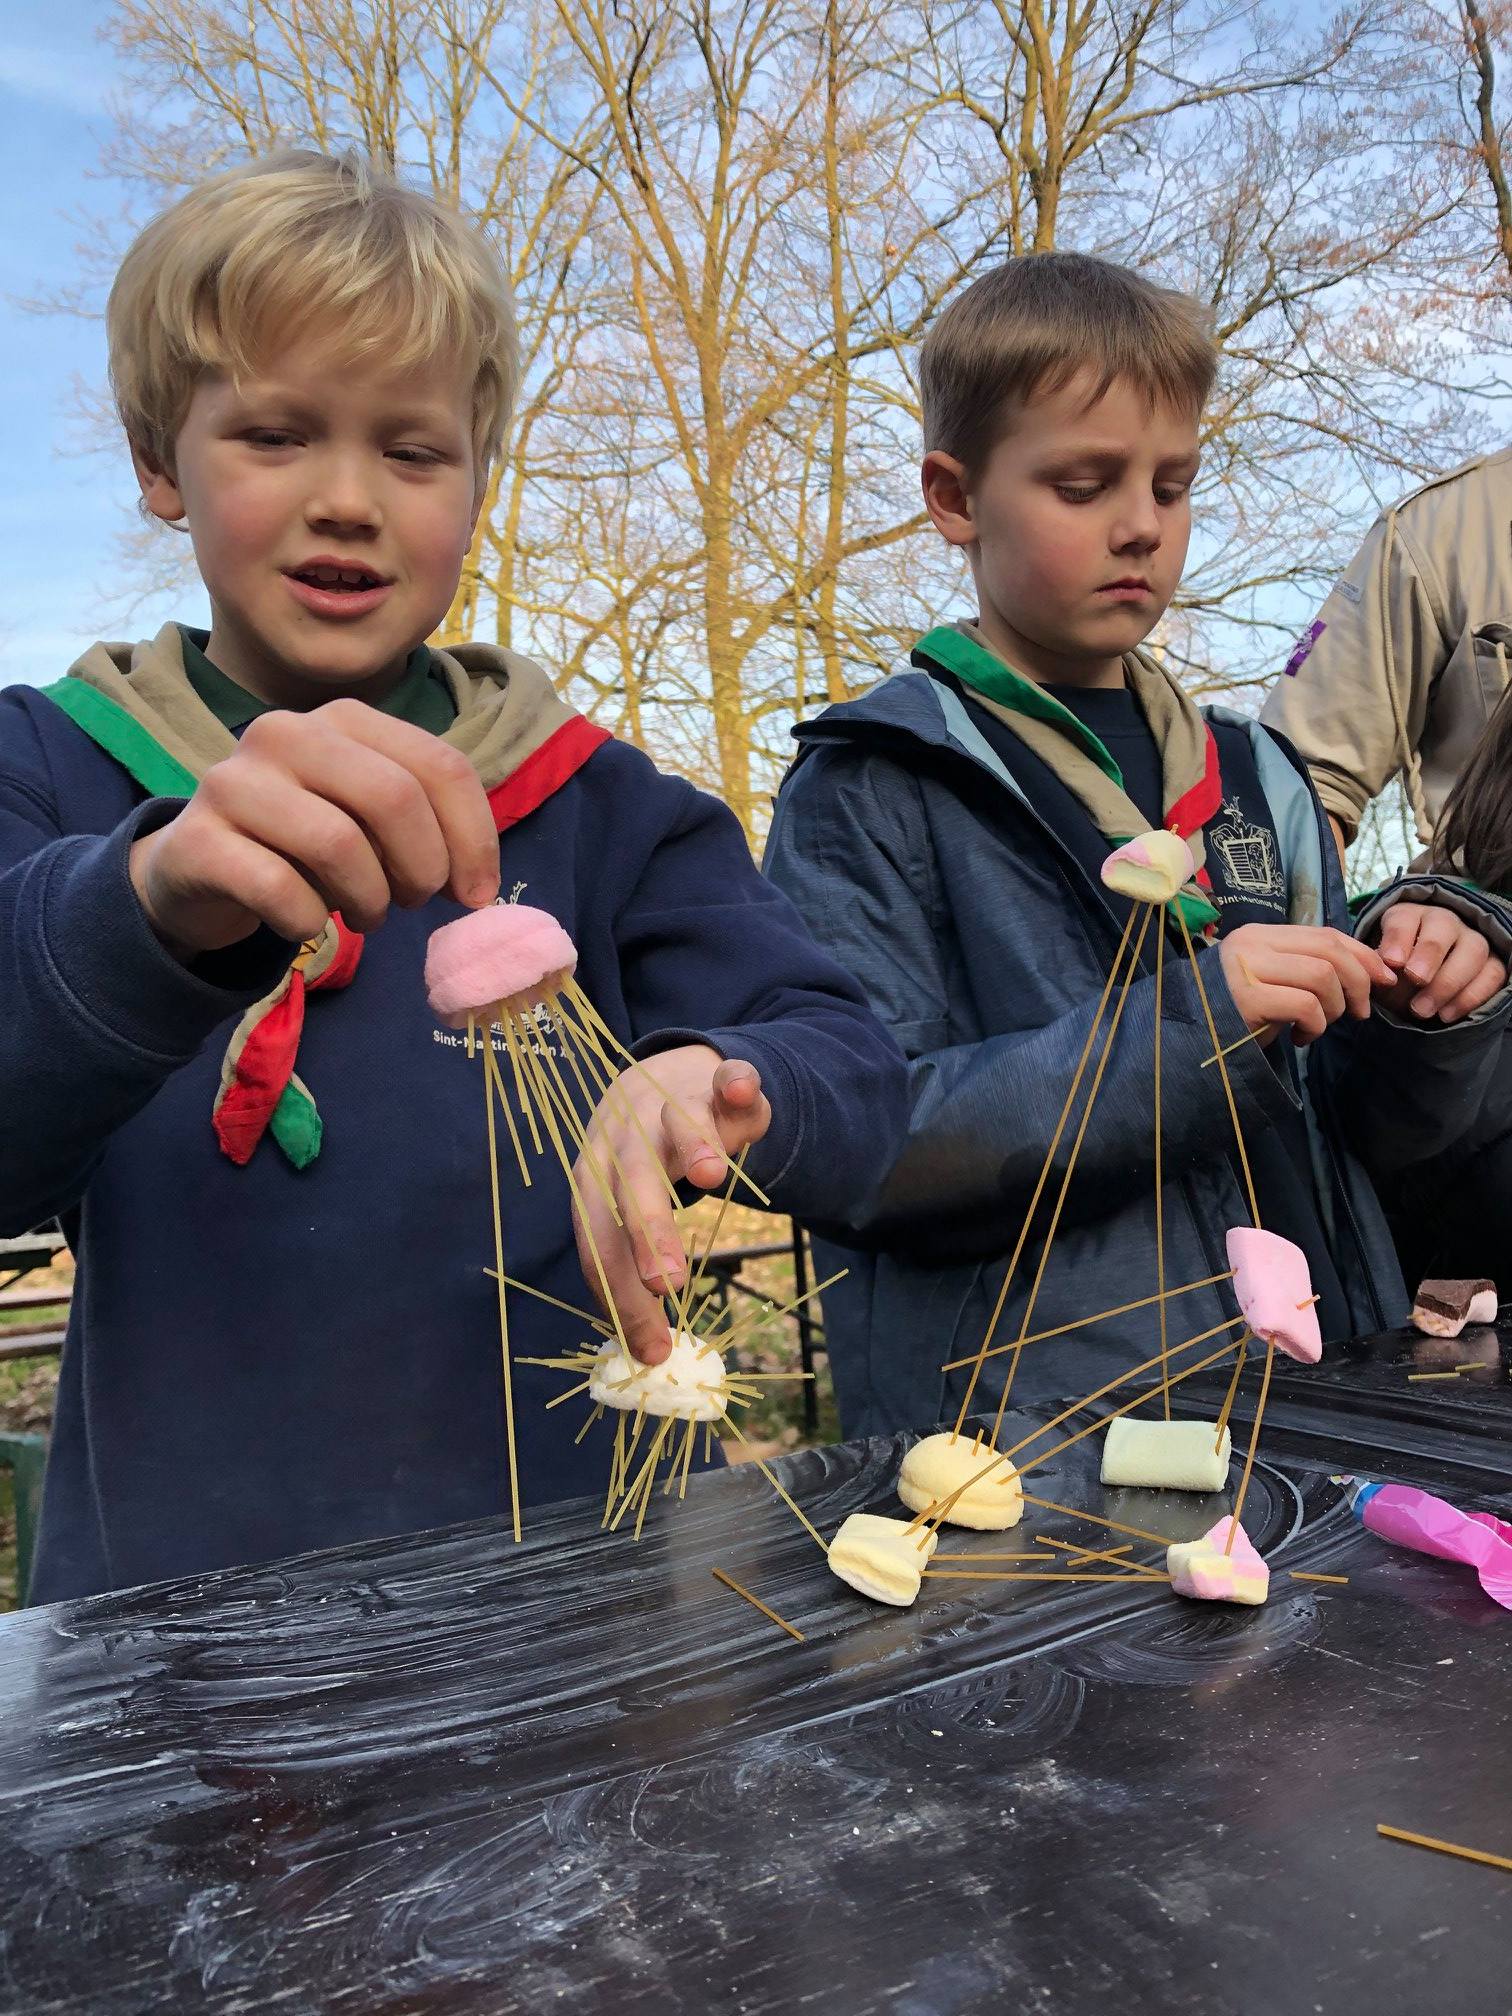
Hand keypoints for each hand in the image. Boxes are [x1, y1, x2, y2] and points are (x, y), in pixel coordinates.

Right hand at [128, 701, 499, 955]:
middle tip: (413, 903)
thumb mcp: (369, 822)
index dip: (474, 838)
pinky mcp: (197, 839)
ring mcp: (234, 782)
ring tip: (365, 915)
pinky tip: (306, 925)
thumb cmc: (302, 844)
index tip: (477, 894)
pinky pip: (280, 889)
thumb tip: (477, 887)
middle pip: (394, 798)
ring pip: (338, 844)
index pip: (439, 766)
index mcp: (343, 720)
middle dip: (422, 867)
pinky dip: (308, 922)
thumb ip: (427, 829)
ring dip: (369, 900)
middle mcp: (286, 733)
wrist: (196, 869)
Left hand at [571, 1048, 771, 1364]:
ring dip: (693, 1144)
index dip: (620, 1294)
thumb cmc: (647, 1164)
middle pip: (630, 1184)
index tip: (650, 1348)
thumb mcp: (628, 1208)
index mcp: (596, 1179)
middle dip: (646, 1232)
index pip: (599, 1241)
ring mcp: (670, 1104)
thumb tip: (647, 1351)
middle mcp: (625, 1139)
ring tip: (713, 1177)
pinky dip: (733, 1081)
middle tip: (667, 1283)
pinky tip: (740, 1090)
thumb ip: (636, 1265)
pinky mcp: (715, 1081)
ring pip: (676, 1123)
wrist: (667, 1080)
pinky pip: (726, 1076)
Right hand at [1218, 923, 1393, 1045]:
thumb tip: (1370, 971)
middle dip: (1358, 982)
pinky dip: (1315, 1026)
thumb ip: (1309, 968)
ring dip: (1334, 1008)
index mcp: (1262, 935)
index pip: (1326, 934)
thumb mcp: (1275, 983)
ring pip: (1322, 976)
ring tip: (1318, 1026)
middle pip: (1330, 951)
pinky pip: (1305, 1005)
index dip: (1362, 954)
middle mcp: (1253, 944)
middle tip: (1360, 1012)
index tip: (1383, 978)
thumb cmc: (1237, 1013)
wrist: (1190, 1038)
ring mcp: (1248, 968)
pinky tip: (1300, 1038)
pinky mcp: (1247, 998)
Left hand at [1372, 901, 1506, 1024]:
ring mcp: (1472, 941)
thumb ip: (1378, 969)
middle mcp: (1444, 922)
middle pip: (1444, 927)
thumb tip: (1382, 976)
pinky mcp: (1492, 964)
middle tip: (1415, 979)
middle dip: (1429, 954)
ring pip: (1473, 950)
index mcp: (1409, 917)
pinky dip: (1470, 997)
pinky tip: (1445, 1015)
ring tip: (1422, 1009)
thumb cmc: (1395, 973)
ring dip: (1448, 982)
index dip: (1399, 939)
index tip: (1392, 962)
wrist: (1420, 985)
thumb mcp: (1379, 969)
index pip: (1405, 918)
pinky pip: (1492, 975)